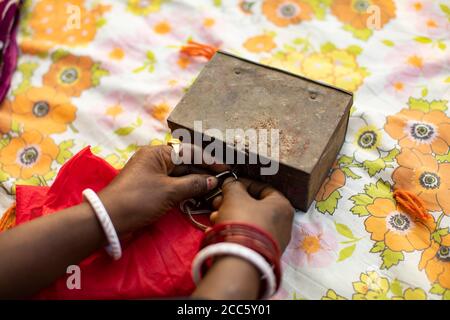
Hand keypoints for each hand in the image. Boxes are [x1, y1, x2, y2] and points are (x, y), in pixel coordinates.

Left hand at [98, 145, 218, 234]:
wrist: (108, 219)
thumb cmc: (139, 200)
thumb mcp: (169, 191)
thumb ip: (193, 184)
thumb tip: (212, 181)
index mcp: (158, 153)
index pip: (190, 152)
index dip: (209, 161)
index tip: (225, 169)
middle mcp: (155, 159)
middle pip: (186, 162)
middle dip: (203, 172)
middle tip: (222, 182)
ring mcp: (152, 174)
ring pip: (180, 175)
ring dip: (195, 182)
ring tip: (213, 189)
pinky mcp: (150, 187)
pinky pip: (172, 184)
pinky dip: (185, 190)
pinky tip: (197, 195)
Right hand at [210, 178, 294, 251]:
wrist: (240, 260)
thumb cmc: (242, 221)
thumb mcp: (235, 197)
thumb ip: (233, 186)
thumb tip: (231, 183)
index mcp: (282, 206)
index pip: (264, 188)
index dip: (244, 184)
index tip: (229, 185)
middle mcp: (283, 223)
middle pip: (254, 206)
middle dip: (233, 202)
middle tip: (218, 202)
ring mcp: (274, 241)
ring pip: (249, 221)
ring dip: (230, 215)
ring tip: (214, 217)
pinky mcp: (263, 253)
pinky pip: (248, 236)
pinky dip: (234, 230)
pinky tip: (218, 229)